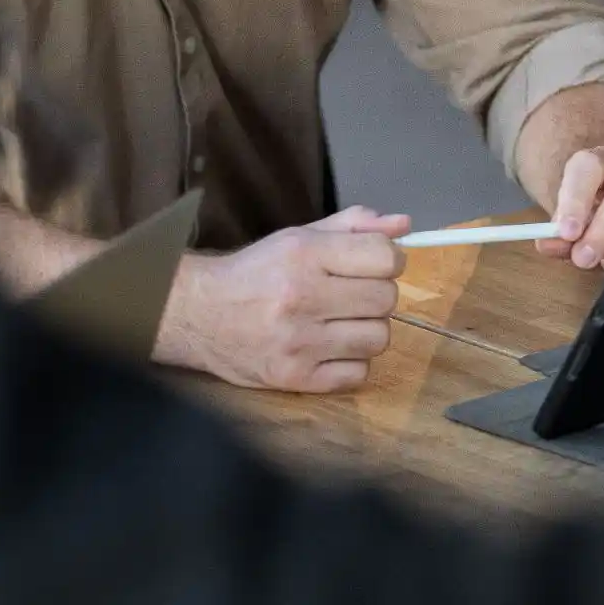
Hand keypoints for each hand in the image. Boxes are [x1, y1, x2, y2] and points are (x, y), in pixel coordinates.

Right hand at [156, 206, 409, 391]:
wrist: (199, 315)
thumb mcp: (299, 237)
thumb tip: (404, 226)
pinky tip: (330, 349)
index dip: (389, 260)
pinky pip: (358, 374)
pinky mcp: (295, 378)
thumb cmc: (256, 272)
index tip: (376, 265)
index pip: (384, 257)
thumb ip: (353, 227)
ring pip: (378, 339)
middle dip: (377, 295)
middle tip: (353, 295)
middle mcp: (302, 297)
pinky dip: (351, 363)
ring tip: (341, 323)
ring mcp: (299, 342)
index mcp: (304, 254)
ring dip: (367, 330)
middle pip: (386, 299)